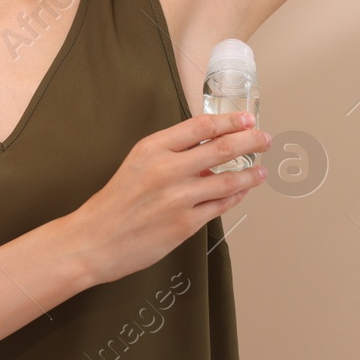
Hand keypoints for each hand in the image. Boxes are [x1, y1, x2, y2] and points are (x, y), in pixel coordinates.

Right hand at [67, 111, 269, 286]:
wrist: (95, 240)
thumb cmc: (114, 203)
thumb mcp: (137, 164)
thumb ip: (171, 155)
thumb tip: (207, 154)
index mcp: (153, 148)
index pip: (202, 127)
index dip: (230, 121)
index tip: (247, 119)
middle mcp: (167, 170)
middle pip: (222, 149)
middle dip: (251, 141)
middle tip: (265, 139)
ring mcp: (178, 198)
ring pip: (228, 180)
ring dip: (250, 174)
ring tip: (261, 170)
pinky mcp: (185, 224)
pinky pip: (220, 206)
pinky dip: (235, 197)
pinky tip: (242, 192)